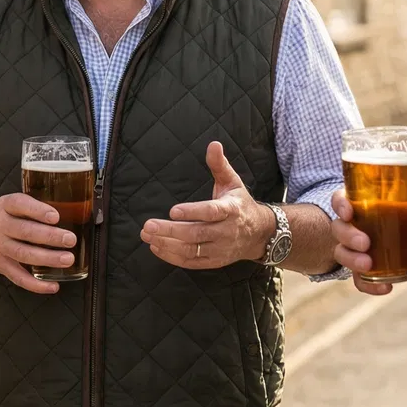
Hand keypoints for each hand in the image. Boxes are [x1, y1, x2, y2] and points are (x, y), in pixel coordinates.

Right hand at [0, 192, 78, 293]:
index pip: (19, 205)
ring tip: (67, 259)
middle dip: (49, 236)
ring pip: (23, 254)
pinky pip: (18, 277)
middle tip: (70, 239)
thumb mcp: (14, 205)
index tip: (56, 217)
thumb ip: (35, 207)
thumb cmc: (7, 218)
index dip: (37, 210)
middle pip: (25, 231)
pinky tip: (53, 286)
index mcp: (6, 206)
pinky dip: (36, 284)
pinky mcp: (0, 266)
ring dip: (47, 258)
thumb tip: (73, 212)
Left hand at [140, 142, 274, 268]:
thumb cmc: (239, 204)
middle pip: (197, 234)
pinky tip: (156, 247)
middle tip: (148, 225)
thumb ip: (219, 165)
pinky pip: (191, 262)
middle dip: (171, 231)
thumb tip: (213, 144)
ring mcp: (220, 249)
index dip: (192, 212)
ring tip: (147, 236)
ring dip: (167, 244)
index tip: (172, 211)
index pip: (211, 212)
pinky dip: (172, 257)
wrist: (258, 234)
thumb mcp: (233, 182)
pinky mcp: (214, 261)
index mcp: (231, 210)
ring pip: (192, 251)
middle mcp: (226, 232)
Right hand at [331, 189, 406, 295]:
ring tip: (368, 265)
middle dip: (348, 236)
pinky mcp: (365, 271)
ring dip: (351, 260)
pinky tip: (385, 287)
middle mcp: (354, 226)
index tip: (348, 213)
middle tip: (365, 243)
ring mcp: (356, 250)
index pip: (341, 200)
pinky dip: (369, 285)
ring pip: (342, 253)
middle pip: (339, 228)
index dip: (340, 205)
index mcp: (363, 205)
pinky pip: (359, 280)